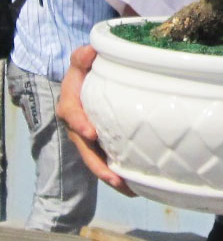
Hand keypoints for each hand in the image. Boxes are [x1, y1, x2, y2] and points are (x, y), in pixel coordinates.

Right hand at [56, 45, 135, 196]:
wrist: (87, 79)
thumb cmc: (85, 69)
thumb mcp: (80, 60)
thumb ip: (82, 56)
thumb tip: (90, 52)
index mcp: (70, 105)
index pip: (72, 116)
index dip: (80, 124)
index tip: (91, 133)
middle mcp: (77, 126)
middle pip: (85, 149)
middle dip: (98, 165)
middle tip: (113, 177)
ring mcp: (88, 139)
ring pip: (96, 160)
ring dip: (109, 176)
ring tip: (127, 188)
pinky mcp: (100, 144)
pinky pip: (106, 160)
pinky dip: (118, 173)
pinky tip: (134, 186)